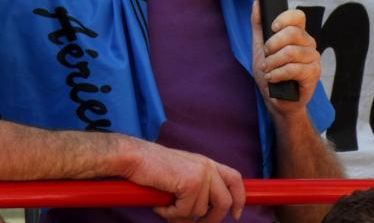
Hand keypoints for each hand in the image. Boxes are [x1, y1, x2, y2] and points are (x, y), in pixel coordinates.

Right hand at [126, 141, 245, 221]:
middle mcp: (207, 166)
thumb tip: (200, 217)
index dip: (239, 199)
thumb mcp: (180, 177)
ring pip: (200, 211)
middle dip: (211, 219)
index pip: (235, 179)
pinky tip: (159, 203)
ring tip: (165, 204)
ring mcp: (200, 174)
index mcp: (206, 163)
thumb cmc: (152, 169)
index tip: (236, 214)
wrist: (134, 158)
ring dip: (180, 215)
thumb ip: (196, 191)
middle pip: (224, 202)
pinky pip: (185, 211)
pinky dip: (170, 213)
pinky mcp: (190, 182)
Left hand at [251, 5, 320, 112]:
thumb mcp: (260, 48)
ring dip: (273, 62)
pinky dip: (278, 74)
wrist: (277, 101)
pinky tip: (273, 78)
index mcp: (298, 35)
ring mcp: (313, 58)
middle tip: (266, 55)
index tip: (273, 26)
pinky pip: (294, 69)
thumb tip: (256, 3)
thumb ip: (259, 26)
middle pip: (293, 33)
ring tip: (267, 70)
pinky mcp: (313, 74)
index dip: (285, 18)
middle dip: (272, 45)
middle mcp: (309, 44)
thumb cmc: (271, 74)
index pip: (298, 16)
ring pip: (292, 52)